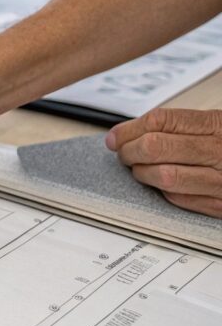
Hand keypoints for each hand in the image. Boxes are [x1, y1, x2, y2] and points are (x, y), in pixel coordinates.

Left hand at [107, 108, 221, 217]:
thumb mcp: (215, 124)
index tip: (115, 136)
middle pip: (156, 146)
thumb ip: (178, 126)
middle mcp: (221, 151)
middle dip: (129, 151)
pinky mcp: (221, 204)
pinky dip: (162, 191)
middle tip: (123, 153)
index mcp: (218, 125)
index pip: (160, 121)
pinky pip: (180, 198)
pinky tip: (160, 184)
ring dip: (141, 173)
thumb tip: (126, 133)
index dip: (129, 129)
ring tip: (138, 169)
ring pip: (164, 176)